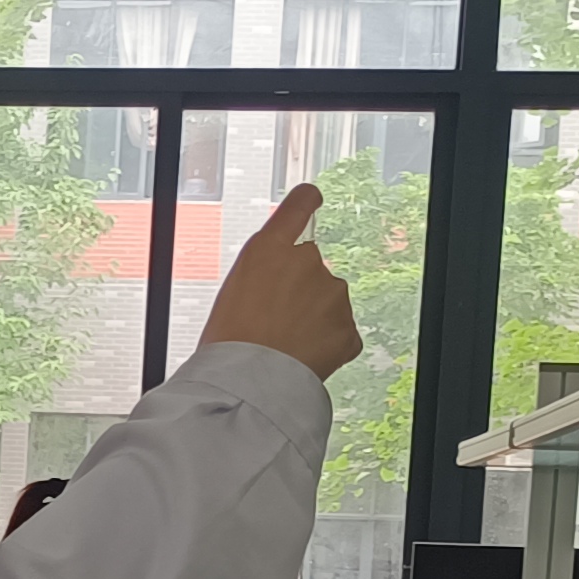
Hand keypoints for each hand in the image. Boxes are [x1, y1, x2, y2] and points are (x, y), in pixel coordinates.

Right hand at [194, 183, 361, 380]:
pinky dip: (326, 345)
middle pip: (310, 267)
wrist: (250, 379)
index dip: (306, 201)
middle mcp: (308, 260)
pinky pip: (340, 334)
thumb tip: (284, 269)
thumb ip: (265, 267)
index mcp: (270, 247)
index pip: (300, 205)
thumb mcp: (234, 287)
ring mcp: (333, 294)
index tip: (311, 199)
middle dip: (300, 288)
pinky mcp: (348, 329)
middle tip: (273, 319)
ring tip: (282, 342)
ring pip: (327, 302)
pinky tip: (301, 356)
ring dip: (312, 317)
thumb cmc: (230, 339)